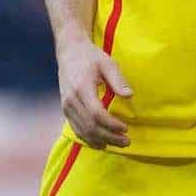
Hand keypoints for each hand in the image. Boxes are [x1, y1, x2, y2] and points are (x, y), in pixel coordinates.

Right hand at [57, 34, 132, 149]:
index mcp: (82, 88)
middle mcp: (71, 100)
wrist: (69, 52)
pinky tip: (102, 142)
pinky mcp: (65, 110)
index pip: (96, 114)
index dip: (111, 125)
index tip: (125, 128)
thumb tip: (130, 95)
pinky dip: (89, 139)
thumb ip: (118, 79)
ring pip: (82, 131)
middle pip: (90, 126)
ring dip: (101, 141)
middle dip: (109, 137)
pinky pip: (76, 129)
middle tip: (126, 141)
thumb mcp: (108, 63)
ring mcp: (66, 106)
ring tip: (118, 143)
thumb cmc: (91, 57)